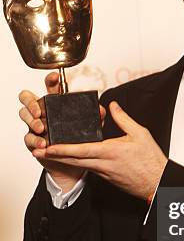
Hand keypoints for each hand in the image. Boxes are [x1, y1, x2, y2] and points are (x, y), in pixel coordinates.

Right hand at [19, 72, 106, 192]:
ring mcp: (35, 125)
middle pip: (27, 97)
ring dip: (32, 121)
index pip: (50, 87)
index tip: (55, 77)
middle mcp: (43, 111)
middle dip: (31, 102)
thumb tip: (102, 110)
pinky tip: (42, 143)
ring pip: (24, 115)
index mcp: (56, 104)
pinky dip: (34, 140)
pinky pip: (27, 137)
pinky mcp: (32, 140)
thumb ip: (95, 117)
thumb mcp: (89, 127)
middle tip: (39, 111)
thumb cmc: (78, 140)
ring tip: (42, 128)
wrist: (71, 163)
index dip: (50, 80)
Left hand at [32, 101, 167, 200]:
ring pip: (78, 165)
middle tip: (37, 150)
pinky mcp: (106, 177)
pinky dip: (76, 163)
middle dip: (53, 155)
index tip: (48, 146)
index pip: (81, 150)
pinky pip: (88, 168)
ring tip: (47, 153)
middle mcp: (103, 164)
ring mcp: (104, 172)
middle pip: (73, 160)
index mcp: (110, 152)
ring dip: (62, 160)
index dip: (62, 149)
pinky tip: (71, 159)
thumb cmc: (150, 160)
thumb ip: (124, 119)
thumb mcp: (140, 134)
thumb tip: (112, 106)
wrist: (157, 183)